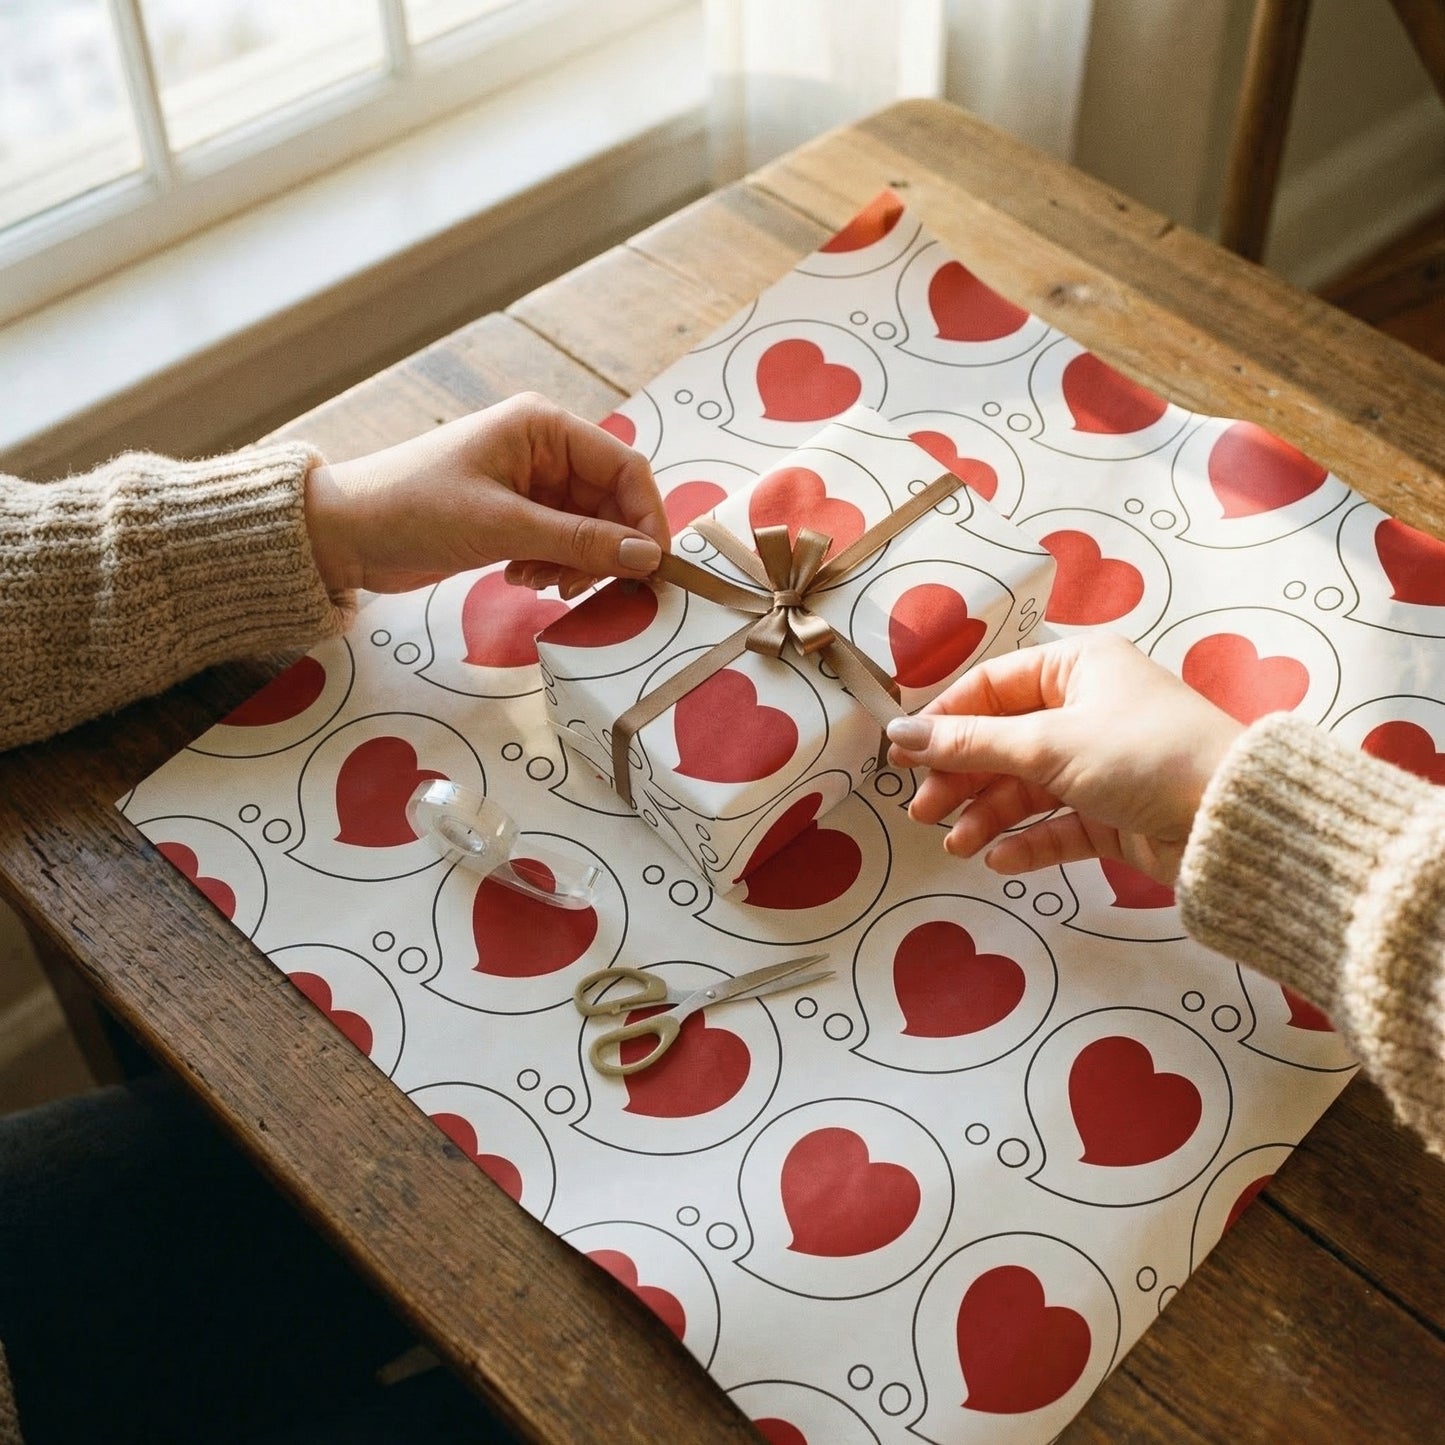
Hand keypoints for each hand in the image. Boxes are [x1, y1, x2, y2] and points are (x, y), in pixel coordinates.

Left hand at [302, 393, 668, 596]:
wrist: (343, 534)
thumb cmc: (413, 509)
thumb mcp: (503, 526)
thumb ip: (581, 541)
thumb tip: (648, 558)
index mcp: (544, 427)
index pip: (626, 468)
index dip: (645, 518)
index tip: (651, 568)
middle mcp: (544, 450)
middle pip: (611, 503)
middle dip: (605, 549)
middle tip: (582, 586)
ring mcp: (530, 485)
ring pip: (589, 529)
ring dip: (577, 563)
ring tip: (541, 582)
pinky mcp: (514, 516)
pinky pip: (561, 543)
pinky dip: (553, 566)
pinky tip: (520, 578)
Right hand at [885, 632, 1243, 885]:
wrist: (1233, 820)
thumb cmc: (1145, 756)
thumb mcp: (1049, 744)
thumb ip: (971, 743)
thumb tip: (900, 732)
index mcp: (1078, 667)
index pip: (992, 687)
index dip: (945, 721)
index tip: (903, 755)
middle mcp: (1088, 709)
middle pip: (1002, 741)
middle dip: (961, 777)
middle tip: (925, 809)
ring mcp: (1100, 762)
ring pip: (1025, 787)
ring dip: (987, 815)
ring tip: (958, 843)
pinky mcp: (1112, 812)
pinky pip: (1055, 824)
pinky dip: (1026, 841)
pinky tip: (999, 858)